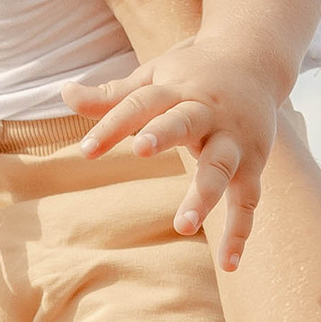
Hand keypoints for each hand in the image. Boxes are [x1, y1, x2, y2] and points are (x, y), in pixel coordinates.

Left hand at [70, 36, 283, 267]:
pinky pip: (249, 201)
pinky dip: (241, 231)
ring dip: (204, 195)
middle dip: (164, 134)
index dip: (112, 126)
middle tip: (141, 150)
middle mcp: (206, 111)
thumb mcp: (154, 78)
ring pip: (220, 165)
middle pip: (184, 121)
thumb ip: (112, 96)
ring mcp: (233, 139)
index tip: (86, 150)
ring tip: (182, 227)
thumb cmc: (192, 74)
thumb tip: (65, 94)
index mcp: (176, 89)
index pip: (139, 105)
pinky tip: (229, 263)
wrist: (255, 58)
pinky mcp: (253, 164)